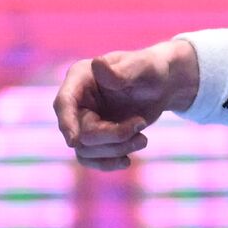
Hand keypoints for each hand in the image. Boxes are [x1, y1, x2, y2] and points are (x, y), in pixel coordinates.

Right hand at [53, 40, 198, 170]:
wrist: (162, 85)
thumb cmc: (151, 69)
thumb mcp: (141, 67)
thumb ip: (119, 71)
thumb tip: (96, 64)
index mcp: (81, 76)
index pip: (64, 102)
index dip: (66, 122)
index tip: (74, 142)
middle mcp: (78, 100)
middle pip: (80, 132)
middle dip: (113, 136)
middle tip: (141, 125)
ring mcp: (84, 120)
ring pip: (86, 150)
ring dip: (116, 149)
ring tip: (143, 139)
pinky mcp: (95, 136)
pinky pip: (91, 159)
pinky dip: (109, 163)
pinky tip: (127, 160)